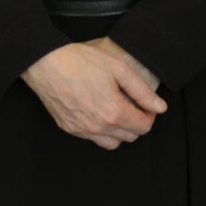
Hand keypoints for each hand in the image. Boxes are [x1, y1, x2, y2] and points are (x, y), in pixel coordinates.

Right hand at [23, 40, 165, 148]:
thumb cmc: (81, 62)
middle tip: (131, 104)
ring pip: (112, 143)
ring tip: (115, 110)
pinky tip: (97, 111)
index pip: (144, 127)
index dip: (149, 115)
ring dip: (119, 131)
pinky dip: (100, 130)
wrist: (46, 63)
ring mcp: (82, 130)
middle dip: (136, 122)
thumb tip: (160, 107)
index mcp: (114, 112)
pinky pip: (92, 138)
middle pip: (130, 137)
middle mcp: (98, 127)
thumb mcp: (118, 69)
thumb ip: (142, 91)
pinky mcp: (69, 128)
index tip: (145, 104)